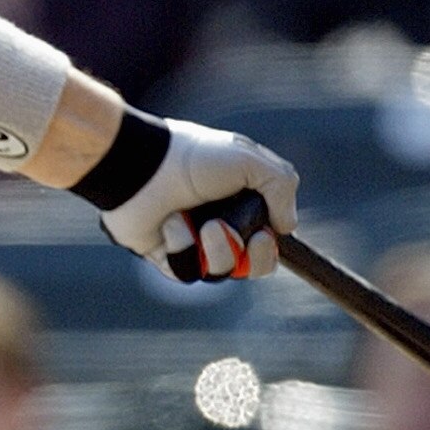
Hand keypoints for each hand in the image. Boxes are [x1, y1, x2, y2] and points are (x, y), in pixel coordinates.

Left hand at [98, 119, 298, 281]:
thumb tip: (287, 227)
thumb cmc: (194, 157)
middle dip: (254, 258)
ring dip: (219, 249)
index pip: (266, 244)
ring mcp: (191, 244)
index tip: (264, 237)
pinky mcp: (165, 256)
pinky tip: (171, 224)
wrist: (142, 165)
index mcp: (240, 205)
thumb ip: (281, 186)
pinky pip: (184, 272)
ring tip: (204, 224)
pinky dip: (182, 248)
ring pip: (219, 273)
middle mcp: (218, 227)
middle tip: (251, 240)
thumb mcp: (249, 159)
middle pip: (249, 268)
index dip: (269, 251)